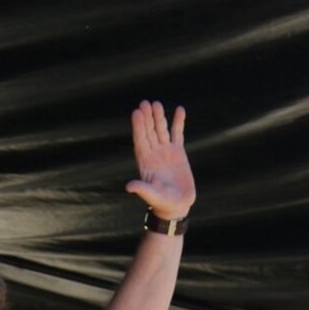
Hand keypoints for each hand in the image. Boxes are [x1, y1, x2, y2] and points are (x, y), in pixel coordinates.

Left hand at [125, 101, 195, 221]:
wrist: (177, 205)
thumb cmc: (162, 203)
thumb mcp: (152, 196)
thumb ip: (142, 189)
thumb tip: (128, 187)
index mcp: (145, 161)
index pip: (140, 140)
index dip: (138, 127)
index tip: (137, 113)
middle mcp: (153, 154)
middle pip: (149, 132)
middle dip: (147, 118)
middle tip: (145, 103)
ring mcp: (165, 151)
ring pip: (161, 130)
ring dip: (159, 117)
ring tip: (156, 104)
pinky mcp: (178, 152)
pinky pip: (178, 134)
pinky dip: (178, 122)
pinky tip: (179, 110)